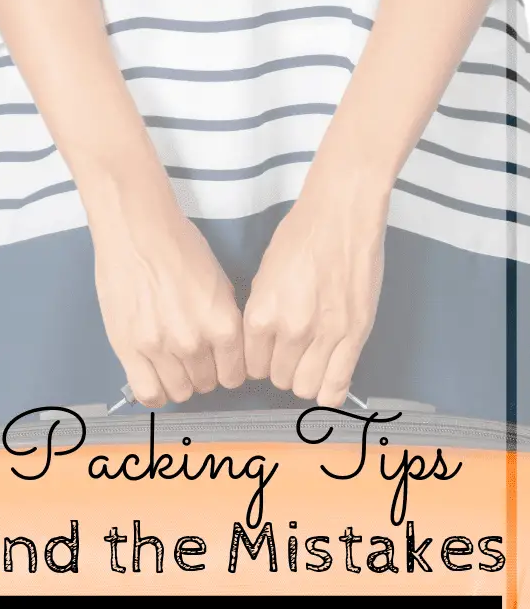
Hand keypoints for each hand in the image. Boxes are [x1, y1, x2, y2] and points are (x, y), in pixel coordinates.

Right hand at [93, 207, 245, 407]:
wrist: (136, 231)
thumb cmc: (179, 247)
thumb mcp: (220, 282)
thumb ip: (224, 320)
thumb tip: (226, 347)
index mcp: (223, 325)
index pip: (234, 374)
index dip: (228, 369)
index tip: (219, 363)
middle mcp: (194, 342)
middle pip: (207, 384)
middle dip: (203, 373)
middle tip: (192, 356)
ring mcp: (159, 349)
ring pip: (179, 392)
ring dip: (179, 382)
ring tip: (172, 363)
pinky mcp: (128, 350)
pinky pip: (148, 392)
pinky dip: (156, 393)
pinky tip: (155, 377)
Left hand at [243, 176, 388, 405]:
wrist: (341, 216)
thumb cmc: (300, 236)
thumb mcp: (264, 277)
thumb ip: (263, 316)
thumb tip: (264, 345)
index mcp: (262, 315)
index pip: (253, 367)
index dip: (261, 362)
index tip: (270, 352)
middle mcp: (291, 331)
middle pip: (280, 380)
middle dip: (283, 369)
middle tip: (293, 352)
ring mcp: (326, 335)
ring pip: (307, 387)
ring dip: (306, 378)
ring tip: (312, 360)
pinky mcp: (355, 335)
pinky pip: (338, 384)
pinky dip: (331, 391)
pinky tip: (329, 380)